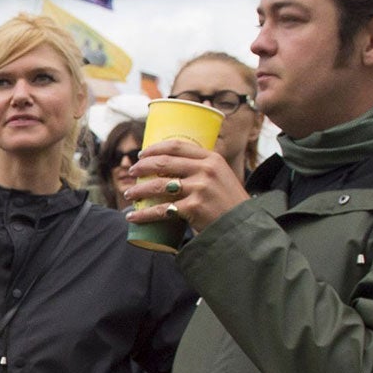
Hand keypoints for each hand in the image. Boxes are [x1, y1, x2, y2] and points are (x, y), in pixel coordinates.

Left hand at [126, 141, 247, 234]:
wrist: (243, 226)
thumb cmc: (228, 203)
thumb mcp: (221, 177)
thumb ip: (202, 170)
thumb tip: (172, 170)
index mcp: (212, 158)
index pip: (177, 146)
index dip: (155, 148)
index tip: (142, 154)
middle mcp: (206, 170)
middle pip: (164, 163)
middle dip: (142, 166)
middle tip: (132, 172)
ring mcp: (200, 188)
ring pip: (159, 185)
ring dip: (139, 189)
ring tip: (129, 193)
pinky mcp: (194, 207)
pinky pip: (162, 209)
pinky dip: (144, 214)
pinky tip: (133, 216)